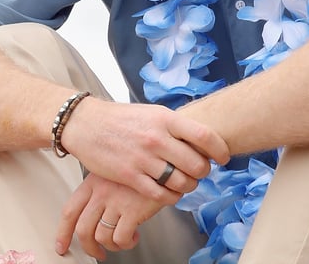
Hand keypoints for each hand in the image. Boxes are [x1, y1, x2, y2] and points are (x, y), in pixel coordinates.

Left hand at [54, 172, 174, 259]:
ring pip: (102, 236)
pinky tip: (134, 236)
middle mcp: (101, 193)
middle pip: (83, 230)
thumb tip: (92, 218)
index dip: (63, 232)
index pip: (70, 211)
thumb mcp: (112, 173)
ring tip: (123, 240)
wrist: (163, 163)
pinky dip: (127, 243)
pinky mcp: (132, 210)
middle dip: (89, 248)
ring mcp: (116, 201)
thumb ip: (99, 192)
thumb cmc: (139, 169)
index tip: (62, 246)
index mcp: (92, 183)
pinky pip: (121, 238)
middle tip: (97, 253)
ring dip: (112, 245)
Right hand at [60, 98, 228, 199]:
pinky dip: (170, 197)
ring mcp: (143, 158)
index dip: (220, 150)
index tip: (223, 158)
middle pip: (197, 165)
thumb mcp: (151, 113)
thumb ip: (175, 125)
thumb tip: (202, 140)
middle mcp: (157, 138)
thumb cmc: (121, 119)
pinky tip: (168, 192)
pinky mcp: (130, 176)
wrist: (85, 124)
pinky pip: (161, 194)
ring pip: (182, 182)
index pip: (205, 136)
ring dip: (188, 186)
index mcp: (165, 118)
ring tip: (183, 182)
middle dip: (203, 172)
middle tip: (198, 172)